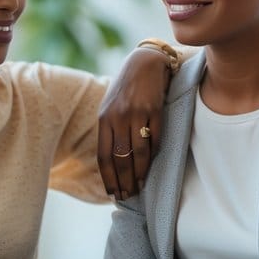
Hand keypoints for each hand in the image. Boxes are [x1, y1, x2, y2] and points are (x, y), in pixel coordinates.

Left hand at [98, 47, 169, 198]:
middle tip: (128, 195)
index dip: (108, 177)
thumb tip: (113, 161)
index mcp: (104, 119)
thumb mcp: (111, 107)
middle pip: (120, 158)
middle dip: (124, 180)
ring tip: (140, 186)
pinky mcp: (154, 110)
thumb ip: (110, 130)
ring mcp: (136, 114)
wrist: (145, 63)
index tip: (113, 193)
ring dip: (139, 173)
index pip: (104, 156)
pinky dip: (153, 155)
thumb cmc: (127, 88)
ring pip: (138, 153)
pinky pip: (155, 139)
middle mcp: (118, 118)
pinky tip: (152, 165)